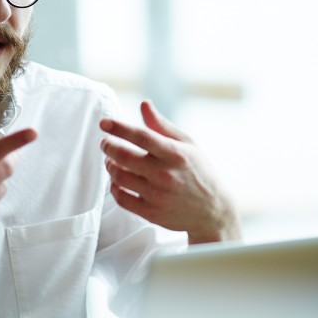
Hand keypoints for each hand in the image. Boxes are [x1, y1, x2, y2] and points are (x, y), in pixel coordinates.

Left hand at [99, 100, 240, 243]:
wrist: (213, 210)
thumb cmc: (199, 172)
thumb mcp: (187, 144)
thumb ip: (162, 125)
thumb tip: (144, 104)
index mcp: (175, 154)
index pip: (141, 137)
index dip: (119, 128)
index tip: (104, 123)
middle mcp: (165, 175)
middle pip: (124, 156)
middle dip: (108, 146)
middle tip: (105, 143)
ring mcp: (157, 196)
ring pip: (119, 177)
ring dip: (110, 166)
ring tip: (111, 160)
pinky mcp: (151, 213)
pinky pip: (122, 198)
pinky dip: (114, 187)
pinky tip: (117, 180)